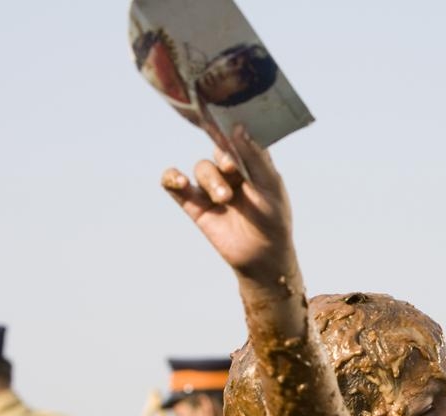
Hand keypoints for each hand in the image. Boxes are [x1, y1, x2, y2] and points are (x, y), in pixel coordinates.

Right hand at [161, 125, 294, 280]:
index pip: (236, 138)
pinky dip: (172, 178)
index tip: (228, 127)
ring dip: (210, 180)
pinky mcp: (195, 206)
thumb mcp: (271, 186)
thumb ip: (255, 158)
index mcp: (250, 163)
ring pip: (201, 168)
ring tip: (223, 198)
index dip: (231, 131)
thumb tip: (238, 128)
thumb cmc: (274, 220)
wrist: (263, 257)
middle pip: (218, 151)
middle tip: (233, 170)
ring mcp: (211, 188)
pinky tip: (179, 182)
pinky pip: (173, 184)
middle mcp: (230, 172)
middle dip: (224, 160)